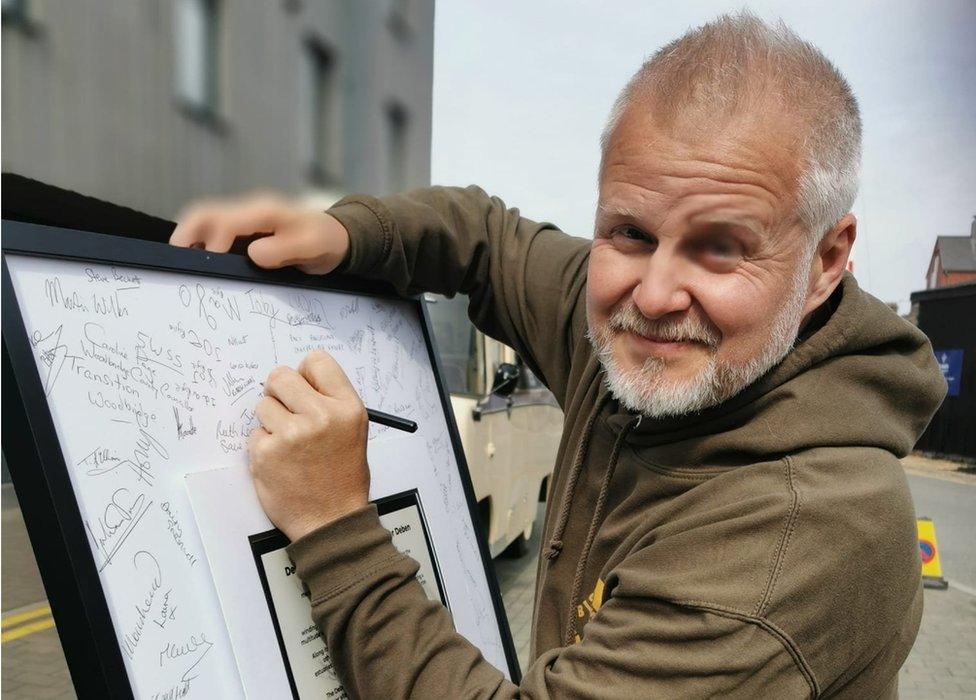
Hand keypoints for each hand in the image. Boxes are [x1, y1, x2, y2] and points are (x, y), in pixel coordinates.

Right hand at [170, 192, 350, 274]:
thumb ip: (286, 250)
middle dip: (185, 235)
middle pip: (204, 214)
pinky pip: (212, 233)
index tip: (210, 267)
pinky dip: (200, 246)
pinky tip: (199, 266)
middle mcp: (249, 211)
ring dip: (189, 240)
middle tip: (175, 262)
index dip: (214, 244)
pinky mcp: (242, 230)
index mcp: (265, 212)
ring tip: (182, 266)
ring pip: (203, 221)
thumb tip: (253, 254)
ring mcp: (243, 220)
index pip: (227, 222)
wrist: (336, 237)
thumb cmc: (325, 242)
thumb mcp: (313, 247)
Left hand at [249, 350, 369, 540]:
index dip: (306, 374)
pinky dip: (263, 447)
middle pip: (281, 376)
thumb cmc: (342, 477)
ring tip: (289, 445)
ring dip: (271, 422)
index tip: (304, 388)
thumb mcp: (353, 430)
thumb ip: (330, 400)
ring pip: (263, 405)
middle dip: (280, 392)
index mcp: (347, 407)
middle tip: (287, 412)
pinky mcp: (266, 453)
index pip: (317, 361)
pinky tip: (281, 463)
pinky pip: (254, 434)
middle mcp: (321, 416)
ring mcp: (292, 435)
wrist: (332, 521)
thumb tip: (298, 379)